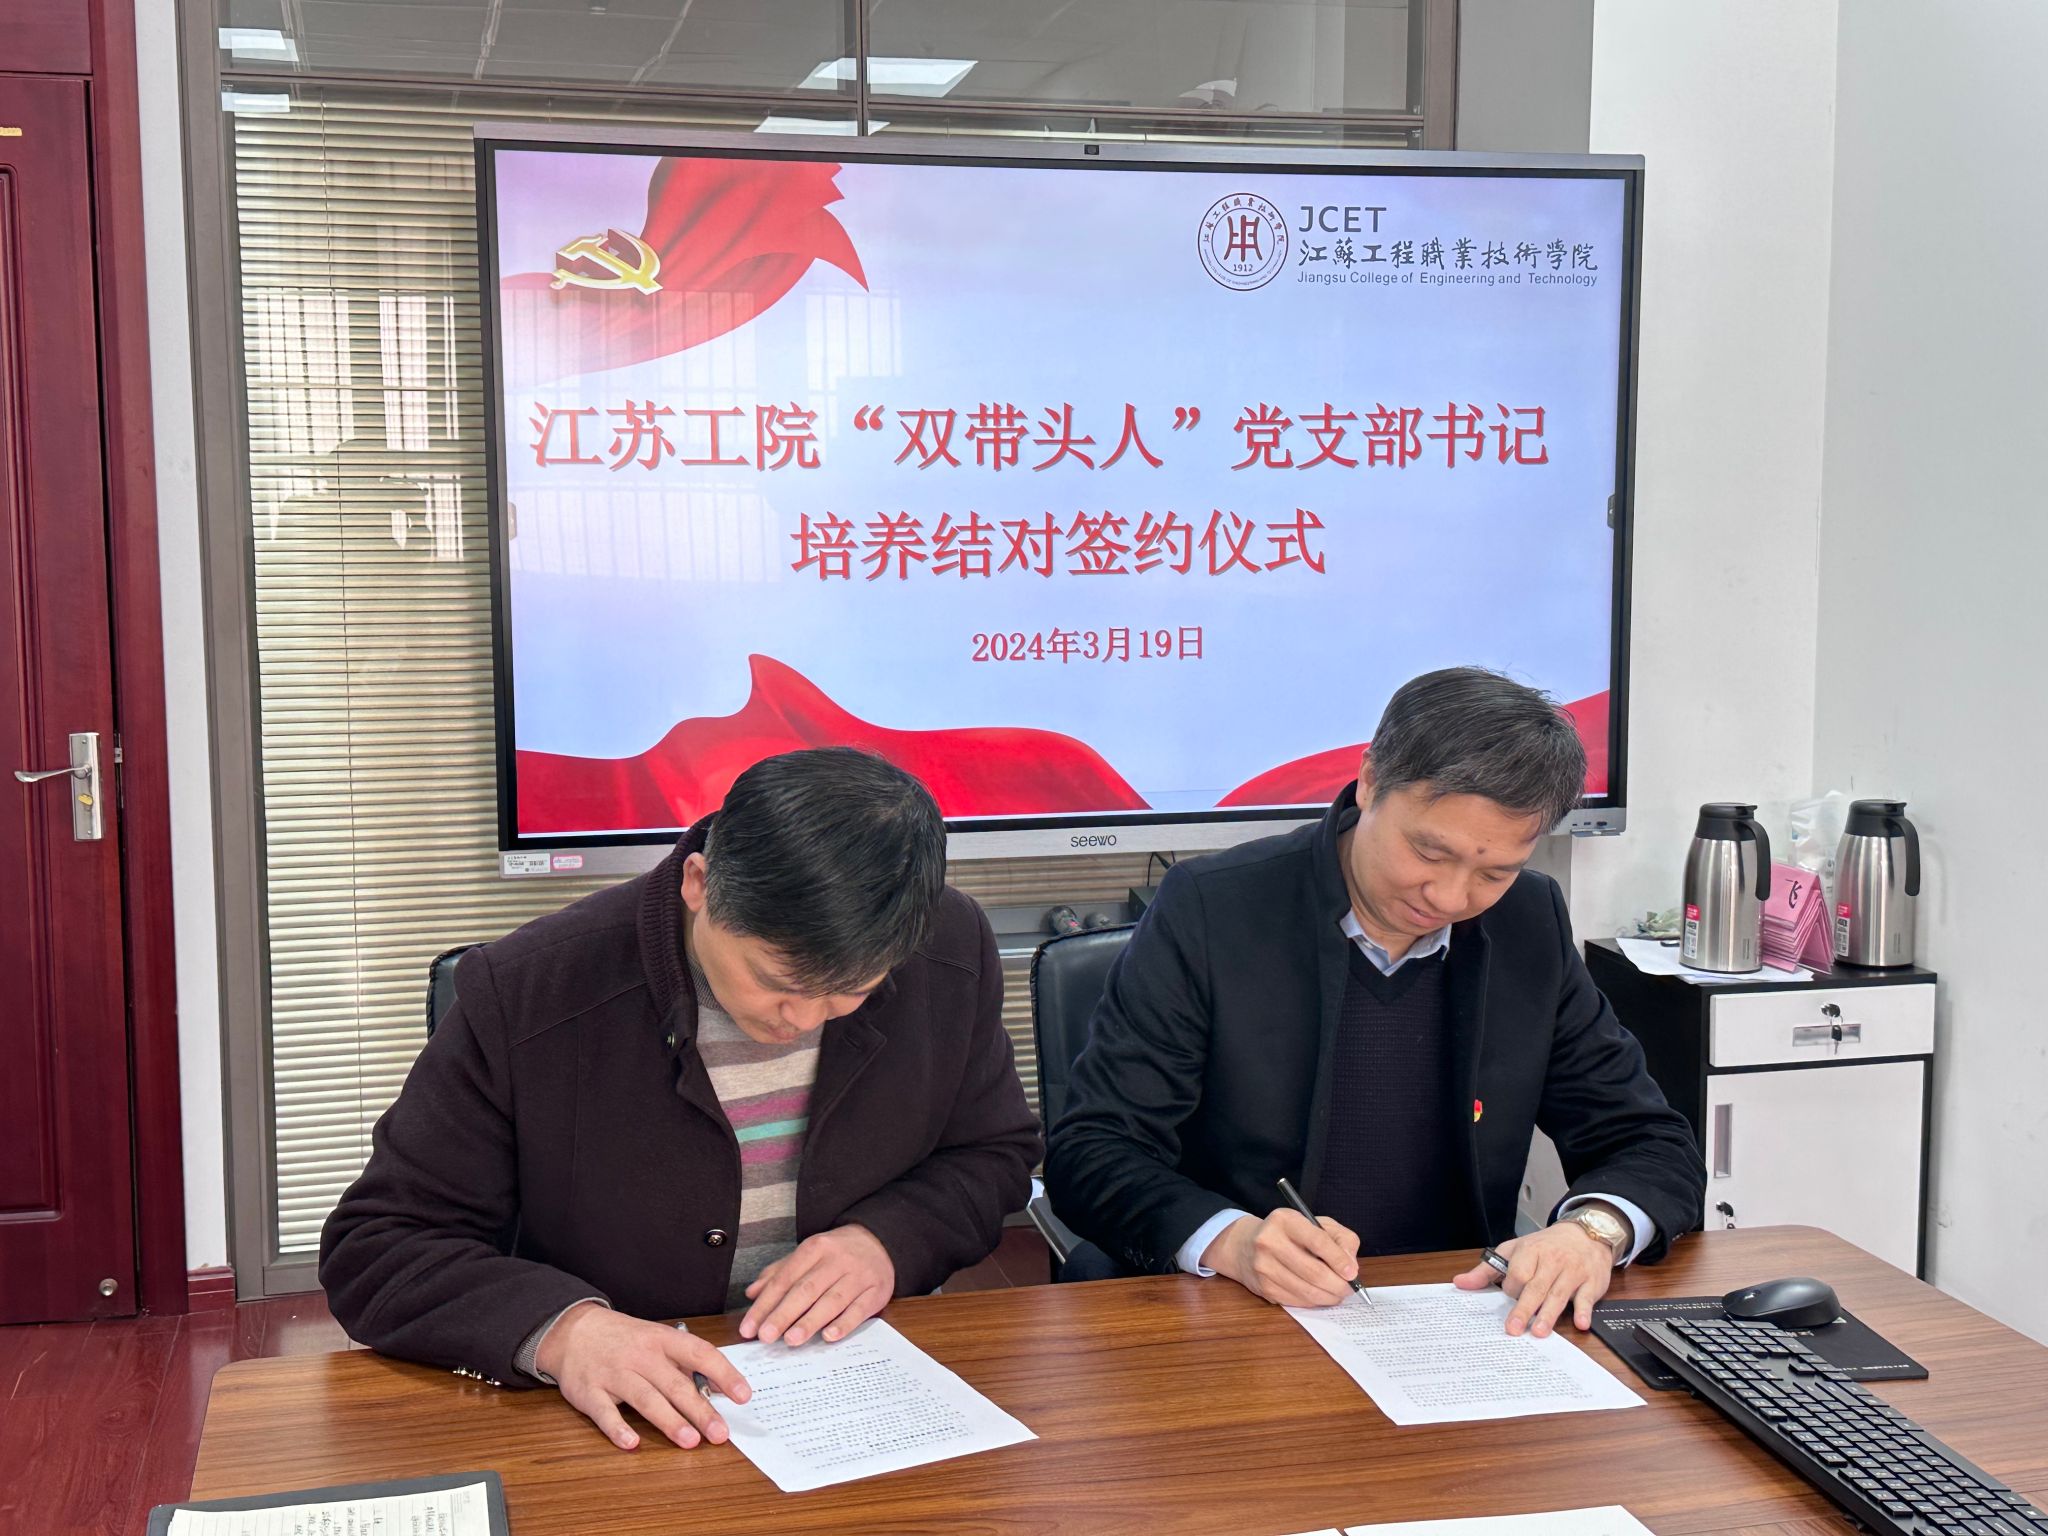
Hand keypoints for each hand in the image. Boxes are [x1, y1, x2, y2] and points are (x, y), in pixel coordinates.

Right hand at [535, 1301, 750, 1451]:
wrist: (574, 1331)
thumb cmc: (626, 1339)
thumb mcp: (658, 1340)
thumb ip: (686, 1364)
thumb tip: (720, 1389)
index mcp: (662, 1340)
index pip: (699, 1353)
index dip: (724, 1373)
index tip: (743, 1395)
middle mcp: (640, 1356)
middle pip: (675, 1384)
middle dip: (700, 1410)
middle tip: (721, 1433)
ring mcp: (614, 1373)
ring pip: (646, 1399)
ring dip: (669, 1421)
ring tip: (690, 1441)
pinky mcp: (589, 1392)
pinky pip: (605, 1413)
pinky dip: (618, 1429)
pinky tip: (632, 1443)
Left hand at [740, 1224, 894, 1345]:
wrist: (880, 1241)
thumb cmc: (837, 1253)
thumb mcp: (808, 1254)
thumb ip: (779, 1272)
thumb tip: (752, 1293)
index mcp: (815, 1248)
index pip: (785, 1278)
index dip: (765, 1304)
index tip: (749, 1327)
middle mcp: (837, 1260)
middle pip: (806, 1289)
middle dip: (783, 1314)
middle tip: (765, 1336)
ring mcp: (858, 1276)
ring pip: (831, 1301)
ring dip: (810, 1321)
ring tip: (790, 1340)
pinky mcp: (876, 1292)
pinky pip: (859, 1310)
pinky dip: (844, 1324)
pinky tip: (829, 1336)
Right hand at [1203, 1209, 1361, 1307]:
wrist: (1244, 1246)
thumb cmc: (1287, 1234)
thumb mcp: (1315, 1223)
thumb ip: (1340, 1238)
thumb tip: (1351, 1266)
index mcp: (1285, 1220)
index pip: (1317, 1241)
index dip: (1339, 1259)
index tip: (1352, 1273)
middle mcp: (1270, 1241)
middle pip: (1314, 1271)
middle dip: (1338, 1285)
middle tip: (1349, 1289)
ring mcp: (1264, 1267)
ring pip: (1307, 1291)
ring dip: (1329, 1297)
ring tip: (1337, 1294)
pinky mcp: (1263, 1288)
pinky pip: (1297, 1301)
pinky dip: (1314, 1302)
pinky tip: (1319, 1295)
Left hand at [1451, 1221, 1616, 1336]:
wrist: (1585, 1233)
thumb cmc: (1545, 1246)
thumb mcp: (1513, 1251)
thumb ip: (1488, 1270)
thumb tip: (1460, 1283)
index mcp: (1531, 1252)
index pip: (1517, 1273)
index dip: (1511, 1288)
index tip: (1509, 1296)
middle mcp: (1552, 1261)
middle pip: (1536, 1287)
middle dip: (1524, 1308)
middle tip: (1514, 1329)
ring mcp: (1573, 1272)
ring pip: (1559, 1294)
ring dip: (1549, 1314)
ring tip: (1539, 1332)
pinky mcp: (1591, 1282)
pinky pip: (1587, 1297)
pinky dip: (1584, 1310)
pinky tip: (1581, 1323)